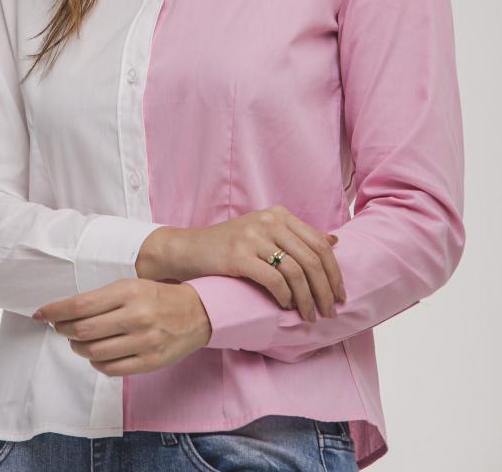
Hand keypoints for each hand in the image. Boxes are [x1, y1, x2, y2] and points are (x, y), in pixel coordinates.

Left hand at [31, 278, 211, 375]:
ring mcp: (143, 341)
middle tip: (59, 327)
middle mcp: (135, 316)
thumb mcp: (133, 285)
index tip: (40, 314)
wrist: (198, 313)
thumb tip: (68, 312)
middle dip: (63, 330)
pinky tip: (96, 354)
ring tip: (77, 341)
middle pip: (83, 330)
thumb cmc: (158, 296)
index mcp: (128, 291)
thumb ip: (103, 299)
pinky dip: (96, 363)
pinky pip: (110, 368)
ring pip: (93, 351)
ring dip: (78, 347)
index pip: (80, 305)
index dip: (55, 311)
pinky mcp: (149, 362)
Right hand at [141, 208, 345, 322]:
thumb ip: (297, 236)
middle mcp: (269, 221)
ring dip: (307, 299)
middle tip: (330, 312)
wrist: (190, 249)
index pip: (319, 244)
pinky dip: (285, 297)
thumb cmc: (230, 245)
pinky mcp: (238, 255)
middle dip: (325, 290)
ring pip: (296, 272)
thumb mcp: (265, 233)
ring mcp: (253, 236)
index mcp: (279, 214)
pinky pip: (274, 280)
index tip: (340, 294)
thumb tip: (334, 241)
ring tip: (310, 316)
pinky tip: (286, 308)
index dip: (334, 272)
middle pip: (311, 259)